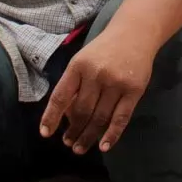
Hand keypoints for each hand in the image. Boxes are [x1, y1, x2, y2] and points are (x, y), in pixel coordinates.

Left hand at [40, 30, 154, 154]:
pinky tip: (103, 146)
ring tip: (80, 148)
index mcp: (78, 66)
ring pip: (100, 118)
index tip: (45, 134)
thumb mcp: (83, 60)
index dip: (51, 117)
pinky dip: (112, 135)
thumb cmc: (104, 49)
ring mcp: (116, 83)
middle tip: (68, 144)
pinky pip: (121, 118)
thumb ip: (74, 84)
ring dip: (88, 136)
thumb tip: (65, 116)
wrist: (135, 33)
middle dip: (73, 131)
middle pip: (81, 111)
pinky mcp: (134, 91)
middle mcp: (96, 74)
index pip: (61, 96)